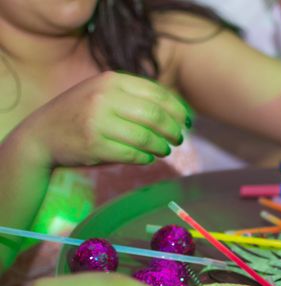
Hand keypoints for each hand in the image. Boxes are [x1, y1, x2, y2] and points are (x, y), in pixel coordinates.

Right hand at [24, 71, 190, 167]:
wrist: (41, 136)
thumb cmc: (81, 116)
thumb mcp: (103, 94)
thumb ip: (134, 98)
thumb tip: (178, 113)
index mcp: (111, 81)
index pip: (156, 93)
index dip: (177, 109)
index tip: (187, 122)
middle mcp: (104, 98)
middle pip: (155, 116)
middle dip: (173, 129)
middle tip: (178, 139)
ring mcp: (98, 121)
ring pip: (146, 137)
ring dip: (162, 146)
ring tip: (165, 150)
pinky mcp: (94, 145)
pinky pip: (133, 154)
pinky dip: (145, 157)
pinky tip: (147, 157)